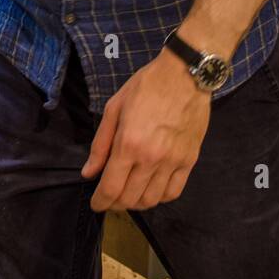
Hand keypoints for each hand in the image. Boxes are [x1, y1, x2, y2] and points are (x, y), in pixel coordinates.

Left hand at [81, 51, 210, 210]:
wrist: (185, 74)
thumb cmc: (146, 86)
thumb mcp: (114, 108)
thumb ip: (101, 144)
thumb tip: (89, 172)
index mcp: (129, 144)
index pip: (111, 188)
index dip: (100, 201)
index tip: (96, 203)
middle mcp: (151, 158)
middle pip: (130, 199)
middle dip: (115, 203)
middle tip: (110, 197)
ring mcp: (173, 162)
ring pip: (152, 200)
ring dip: (137, 202)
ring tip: (129, 192)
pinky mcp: (189, 161)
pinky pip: (174, 192)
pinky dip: (160, 197)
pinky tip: (152, 188)